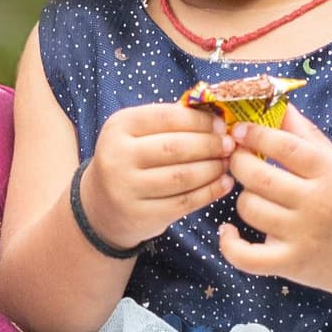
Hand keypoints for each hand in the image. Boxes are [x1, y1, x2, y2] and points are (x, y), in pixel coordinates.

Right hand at [79, 101, 234, 248]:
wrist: (101, 206)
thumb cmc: (130, 161)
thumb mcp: (137, 135)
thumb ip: (170, 123)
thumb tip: (217, 116)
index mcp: (119, 126)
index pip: (166, 117)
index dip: (199, 120)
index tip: (221, 124)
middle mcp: (117, 156)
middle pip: (175, 147)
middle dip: (210, 145)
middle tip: (229, 145)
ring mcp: (127, 188)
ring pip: (182, 176)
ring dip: (212, 169)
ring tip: (226, 163)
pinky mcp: (141, 215)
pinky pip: (184, 202)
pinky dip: (210, 192)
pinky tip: (224, 185)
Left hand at [219, 111, 331, 296]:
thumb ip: (306, 135)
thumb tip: (278, 102)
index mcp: (331, 173)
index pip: (285, 146)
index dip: (256, 134)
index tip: (239, 130)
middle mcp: (318, 204)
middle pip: (259, 177)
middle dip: (239, 162)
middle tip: (237, 159)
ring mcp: (303, 236)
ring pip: (250, 208)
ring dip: (243, 198)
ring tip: (254, 196)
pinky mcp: (291, 264)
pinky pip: (246, 256)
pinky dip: (229, 244)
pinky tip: (228, 232)